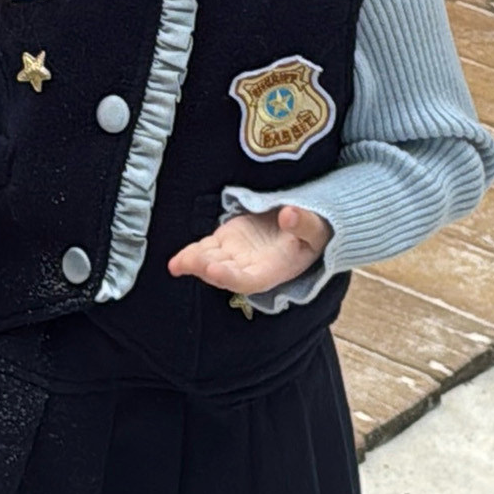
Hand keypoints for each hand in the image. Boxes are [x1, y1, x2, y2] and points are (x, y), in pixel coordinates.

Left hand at [168, 205, 332, 296]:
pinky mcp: (226, 240)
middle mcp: (251, 267)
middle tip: (192, 262)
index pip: (249, 279)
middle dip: (207, 269)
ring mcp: (236, 255)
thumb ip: (304, 223)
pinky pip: (205, 249)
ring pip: (211, 262)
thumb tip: (288, 213)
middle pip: (225, 273)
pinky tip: (175, 262)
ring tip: (177, 263)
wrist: (302, 226)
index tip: (215, 270)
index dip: (231, 277)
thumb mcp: (317, 229)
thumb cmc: (313, 233)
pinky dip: (190, 254)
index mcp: (273, 269)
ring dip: (194, 262)